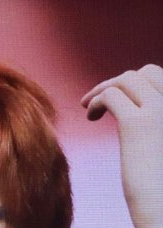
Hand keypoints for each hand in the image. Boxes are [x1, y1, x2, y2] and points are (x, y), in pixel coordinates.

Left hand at [81, 65, 162, 227]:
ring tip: (88, 108)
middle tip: (99, 101)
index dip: (139, 86)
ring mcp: (159, 111)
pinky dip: (96, 101)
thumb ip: (157, 138)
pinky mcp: (137, 124)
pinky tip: (91, 117)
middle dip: (119, 82)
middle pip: (146, 73)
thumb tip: (145, 138)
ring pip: (126, 80)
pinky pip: (111, 96)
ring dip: (103, 90)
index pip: (162, 80)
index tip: (119, 103)